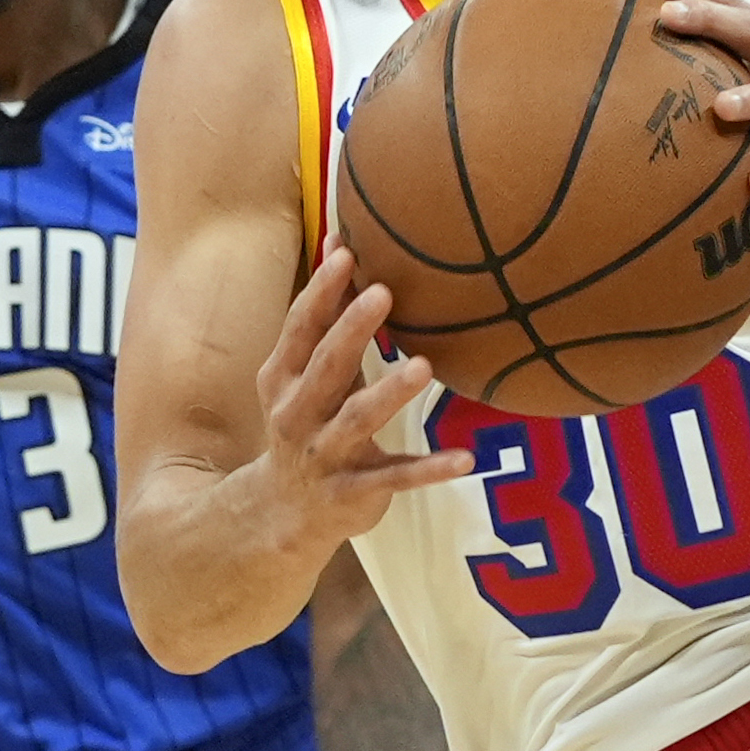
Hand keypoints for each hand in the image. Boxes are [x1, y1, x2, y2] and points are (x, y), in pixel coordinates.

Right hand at [251, 244, 472, 546]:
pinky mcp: (356, 490)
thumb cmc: (306, 420)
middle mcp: (298, 414)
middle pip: (326, 367)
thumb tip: (339, 241)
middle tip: (384, 293)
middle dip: (352, 331)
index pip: (300, 329)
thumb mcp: (302, 372)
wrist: (284, 509)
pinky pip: (396, 477)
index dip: (320, 292)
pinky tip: (465, 457)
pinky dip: (429, 469)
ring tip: (423, 365)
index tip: (345, 255)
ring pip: (358, 420)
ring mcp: (326, 454)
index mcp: (284, 378)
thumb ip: (324, 314)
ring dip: (389, 393)